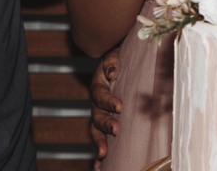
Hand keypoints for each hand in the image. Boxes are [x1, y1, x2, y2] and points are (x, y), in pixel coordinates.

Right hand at [89, 47, 122, 164]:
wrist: (120, 59)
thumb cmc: (120, 57)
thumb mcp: (115, 55)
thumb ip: (113, 62)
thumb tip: (113, 72)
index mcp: (98, 85)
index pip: (100, 95)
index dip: (108, 101)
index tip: (120, 107)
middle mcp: (96, 102)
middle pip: (96, 115)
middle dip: (106, 124)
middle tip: (116, 130)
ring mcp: (99, 113)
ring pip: (96, 129)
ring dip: (99, 141)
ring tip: (103, 154)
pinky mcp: (105, 122)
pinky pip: (100, 138)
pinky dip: (99, 151)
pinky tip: (99, 164)